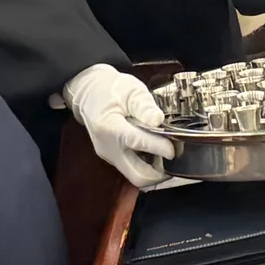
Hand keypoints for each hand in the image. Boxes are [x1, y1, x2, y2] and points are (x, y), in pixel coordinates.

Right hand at [64, 64, 177, 188]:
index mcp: (111, 127)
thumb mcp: (130, 89)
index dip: (160, 148)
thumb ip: (144, 105)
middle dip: (159, 172)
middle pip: (137, 175)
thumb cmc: (110, 88)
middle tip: (175, 157)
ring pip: (135, 176)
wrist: (88, 93)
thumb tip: (158, 120)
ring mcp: (109, 156)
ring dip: (154, 171)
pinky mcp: (112, 158)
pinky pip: (131, 169)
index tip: (175, 148)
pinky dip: (146, 165)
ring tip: (166, 154)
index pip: (138, 143)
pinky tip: (154, 151)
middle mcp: (108, 148)